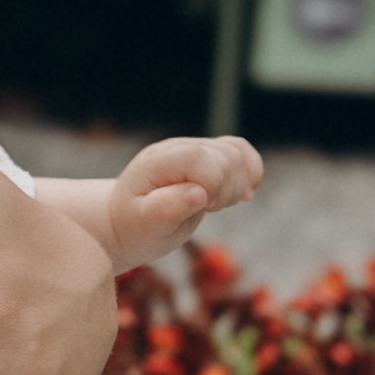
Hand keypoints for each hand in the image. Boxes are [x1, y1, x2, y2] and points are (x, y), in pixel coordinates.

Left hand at [102, 132, 262, 268]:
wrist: (125, 221)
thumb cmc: (134, 226)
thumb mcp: (144, 224)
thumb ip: (167, 207)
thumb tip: (198, 193)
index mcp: (158, 161)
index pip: (201, 158)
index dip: (213, 184)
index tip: (203, 205)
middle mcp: (177, 148)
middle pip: (226, 156)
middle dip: (226, 190)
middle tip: (206, 209)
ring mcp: (193, 149)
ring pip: (238, 153)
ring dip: (237, 185)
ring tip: (214, 204)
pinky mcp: (208, 158)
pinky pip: (241, 152)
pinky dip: (249, 173)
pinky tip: (240, 195)